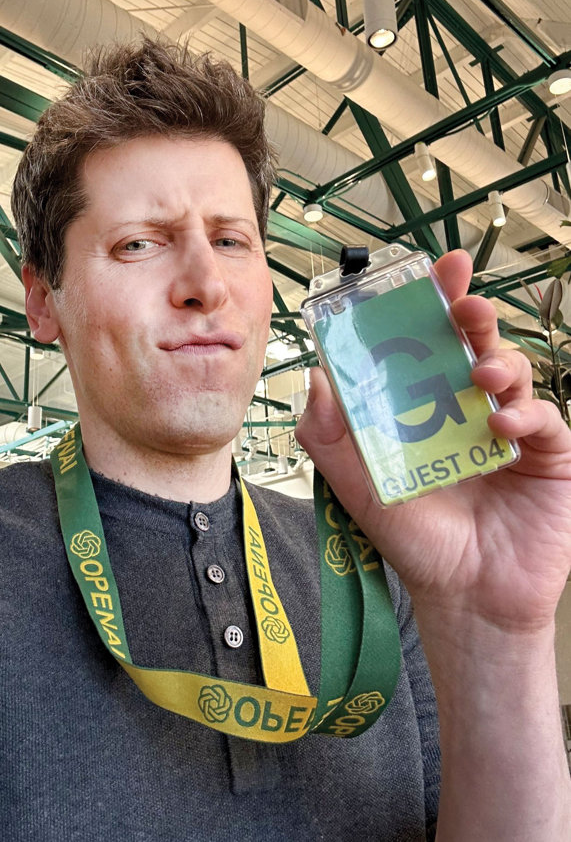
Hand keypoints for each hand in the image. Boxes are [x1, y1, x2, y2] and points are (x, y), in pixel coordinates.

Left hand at [295, 249, 570, 631]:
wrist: (463, 596)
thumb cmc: (414, 537)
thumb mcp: (359, 485)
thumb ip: (330, 435)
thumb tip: (316, 376)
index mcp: (426, 405)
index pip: (430, 342)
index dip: (434, 302)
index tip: (433, 268)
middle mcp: (470, 406)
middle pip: (475, 342)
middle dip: (471, 313)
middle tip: (461, 302)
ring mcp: (512, 427)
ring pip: (513, 370)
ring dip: (496, 360)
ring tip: (477, 372)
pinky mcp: (548, 453)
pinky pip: (544, 417)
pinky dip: (524, 410)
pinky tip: (499, 421)